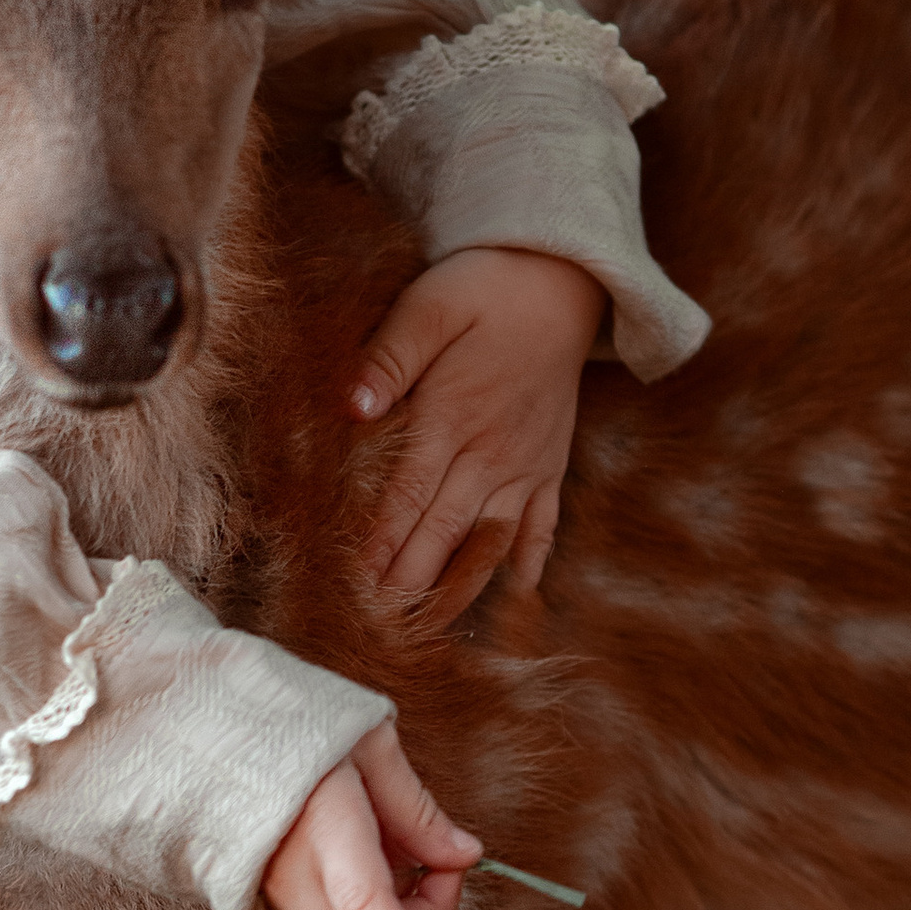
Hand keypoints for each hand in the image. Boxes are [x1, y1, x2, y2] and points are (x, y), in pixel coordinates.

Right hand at [261, 721, 483, 909]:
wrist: (205, 733)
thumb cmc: (289, 723)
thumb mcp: (364, 741)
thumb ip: (415, 807)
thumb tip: (466, 857)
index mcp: (321, 825)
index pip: (365, 908)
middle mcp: (295, 877)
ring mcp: (282, 899)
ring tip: (432, 868)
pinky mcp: (281, 907)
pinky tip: (398, 879)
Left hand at [350, 245, 602, 609]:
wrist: (560, 280)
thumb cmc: (482, 289)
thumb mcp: (428, 306)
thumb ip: (388, 357)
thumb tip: (351, 406)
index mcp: (451, 416)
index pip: (406, 497)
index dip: (378, 546)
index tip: (352, 587)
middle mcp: (491, 452)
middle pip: (442, 532)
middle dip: (408, 582)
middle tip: (377, 629)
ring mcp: (526, 463)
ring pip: (490, 539)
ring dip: (462, 585)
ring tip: (434, 629)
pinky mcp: (551, 462)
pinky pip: (544, 522)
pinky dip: (531, 558)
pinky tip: (521, 593)